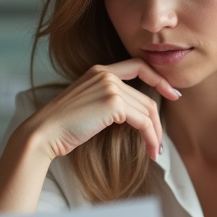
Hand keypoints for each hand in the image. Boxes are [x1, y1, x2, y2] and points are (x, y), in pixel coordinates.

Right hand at [22, 60, 180, 161]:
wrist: (44, 133)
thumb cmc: (63, 126)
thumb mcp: (88, 104)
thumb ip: (109, 99)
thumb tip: (135, 114)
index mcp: (99, 70)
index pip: (138, 66)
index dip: (159, 79)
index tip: (172, 94)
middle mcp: (106, 74)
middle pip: (146, 98)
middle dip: (157, 122)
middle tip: (160, 142)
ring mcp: (110, 87)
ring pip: (148, 111)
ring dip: (155, 134)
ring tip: (155, 151)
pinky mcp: (113, 104)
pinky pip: (143, 122)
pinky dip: (151, 138)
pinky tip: (150, 151)